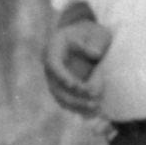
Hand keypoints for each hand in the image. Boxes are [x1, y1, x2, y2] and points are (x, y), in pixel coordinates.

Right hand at [46, 0, 109, 118]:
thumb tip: (95, 55)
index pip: (53, 64)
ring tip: (95, 108)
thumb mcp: (93, 32)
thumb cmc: (90, 32)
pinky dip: (79, 107)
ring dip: (76, 105)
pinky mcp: (64, 88)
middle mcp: (50, 66)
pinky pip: (67, 101)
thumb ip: (93, 42)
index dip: (62, 76)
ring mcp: (55, 79)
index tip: (74, 85)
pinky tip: (93, 112)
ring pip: (60, 97)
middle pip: (55, 85)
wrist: (85, 37)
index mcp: (53, 49)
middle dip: (72, 95)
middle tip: (92, 97)